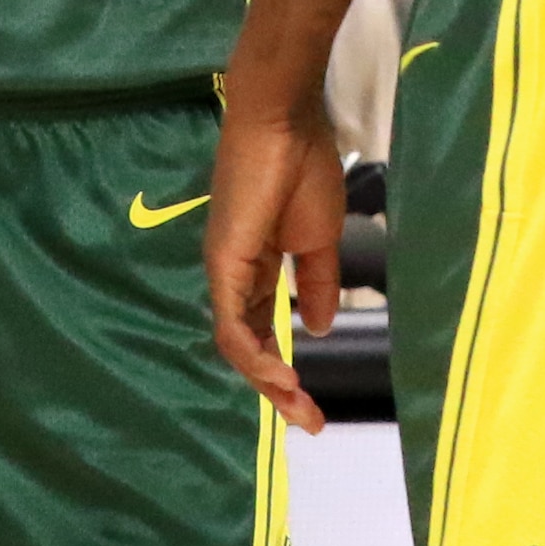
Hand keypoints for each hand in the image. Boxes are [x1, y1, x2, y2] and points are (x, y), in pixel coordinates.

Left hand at [201, 54, 343, 435]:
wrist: (286, 123)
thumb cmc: (303, 168)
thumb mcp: (320, 240)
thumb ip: (316, 284)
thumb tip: (317, 327)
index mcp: (254, 268)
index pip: (262, 331)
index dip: (283, 369)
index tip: (314, 405)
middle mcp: (233, 275)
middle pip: (247, 347)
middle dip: (277, 390)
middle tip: (308, 422)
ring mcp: (225, 270)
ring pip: (237, 344)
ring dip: (268, 382)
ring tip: (299, 407)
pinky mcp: (224, 263)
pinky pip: (233, 323)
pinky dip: (255, 355)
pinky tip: (281, 376)